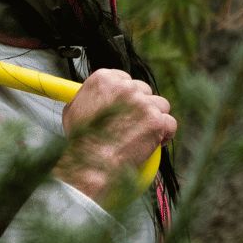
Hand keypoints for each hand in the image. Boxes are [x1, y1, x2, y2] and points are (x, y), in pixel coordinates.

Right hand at [54, 69, 174, 202]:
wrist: (92, 163)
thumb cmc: (80, 140)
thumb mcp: (73, 110)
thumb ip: (87, 98)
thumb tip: (94, 98)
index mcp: (104, 79)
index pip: (124, 79)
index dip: (127, 95)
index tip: (126, 106)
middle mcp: (125, 87)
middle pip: (144, 90)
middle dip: (141, 106)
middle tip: (135, 123)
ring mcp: (143, 103)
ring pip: (160, 105)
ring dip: (155, 117)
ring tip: (145, 133)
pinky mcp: (156, 121)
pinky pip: (169, 123)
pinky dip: (166, 133)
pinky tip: (157, 141)